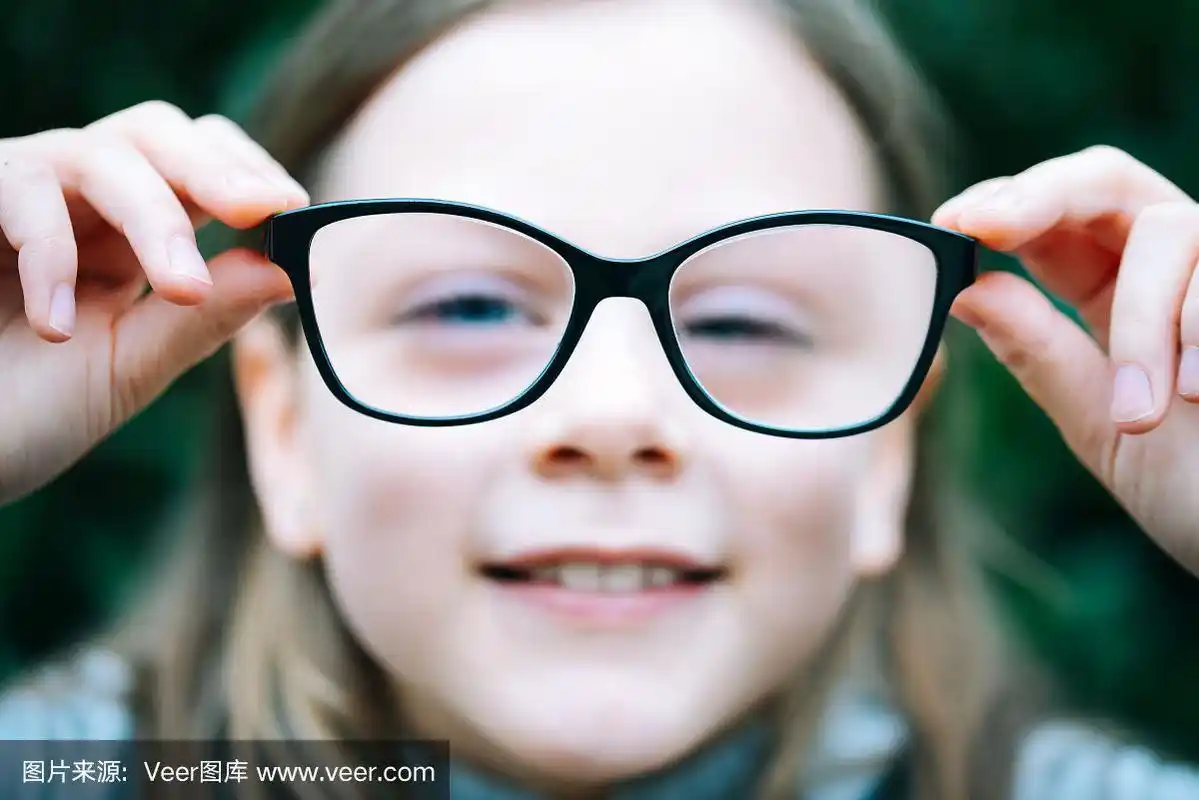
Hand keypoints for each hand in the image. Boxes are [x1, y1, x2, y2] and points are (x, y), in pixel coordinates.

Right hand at [0, 101, 307, 505]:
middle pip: (157, 133)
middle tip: (260, 208)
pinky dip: (50, 253)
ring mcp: (18, 193)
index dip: (249, 175)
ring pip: (101, 153)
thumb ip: (204, 318)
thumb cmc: (24, 414)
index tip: (294, 210)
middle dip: (216, 169)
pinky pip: (19, 188)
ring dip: (156, 219)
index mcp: (131, 235)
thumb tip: (293, 268)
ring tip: (181, 291)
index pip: (201, 165)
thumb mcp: (130, 367)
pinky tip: (56, 326)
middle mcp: (78, 201)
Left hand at [933, 145, 1198, 572]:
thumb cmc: (1198, 490)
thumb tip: (966, 287)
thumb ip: (1041, 355)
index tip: (948, 224)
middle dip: (1039, 198)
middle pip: (1105, 180)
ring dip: (1139, 324)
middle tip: (986, 227)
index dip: (1001, 206)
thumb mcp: (1101, 425)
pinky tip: (1197, 394)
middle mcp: (1178, 268)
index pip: (1054, 219)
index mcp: (1122, 293)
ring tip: (1139, 416)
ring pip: (1167, 229)